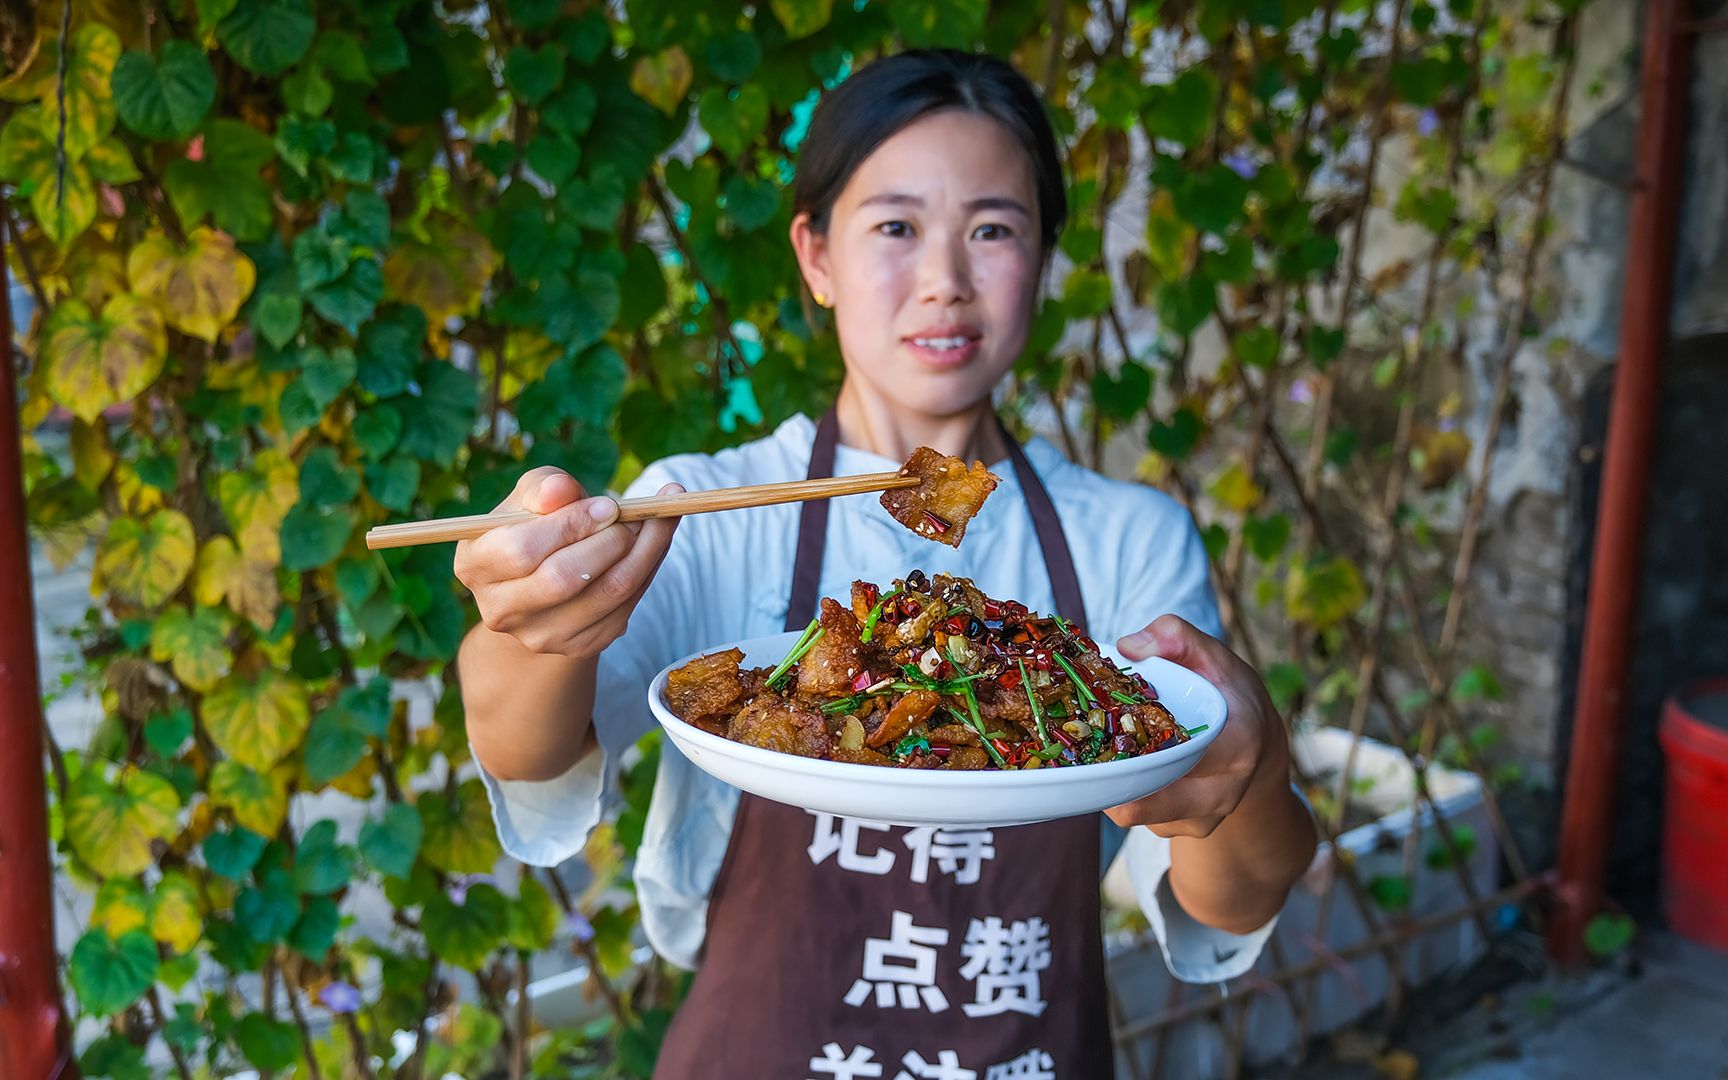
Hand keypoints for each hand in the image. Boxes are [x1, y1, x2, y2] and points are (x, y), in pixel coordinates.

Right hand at [453, 467, 681, 657]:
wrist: (542, 582)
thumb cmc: (534, 526)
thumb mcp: (530, 497)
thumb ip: (544, 486)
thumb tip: (561, 489)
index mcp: (475, 565)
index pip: (522, 550)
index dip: (571, 525)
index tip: (608, 504)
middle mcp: (500, 609)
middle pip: (564, 579)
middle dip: (611, 540)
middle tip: (637, 513)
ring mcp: (540, 635)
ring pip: (607, 594)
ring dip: (644, 552)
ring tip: (658, 520)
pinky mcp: (580, 646)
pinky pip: (626, 607)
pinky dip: (648, 570)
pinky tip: (654, 544)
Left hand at [1103, 614, 1288, 837]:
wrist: (1257, 747)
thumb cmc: (1231, 697)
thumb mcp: (1214, 657)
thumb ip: (1175, 637)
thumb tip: (1128, 647)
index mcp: (1237, 745)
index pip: (1180, 755)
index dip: (1134, 747)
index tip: (1098, 727)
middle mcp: (1222, 791)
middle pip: (1145, 798)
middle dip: (1106, 770)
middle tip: (1077, 740)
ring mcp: (1201, 818)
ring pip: (1134, 809)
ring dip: (1110, 779)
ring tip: (1097, 744)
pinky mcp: (1180, 831)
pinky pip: (1136, 814)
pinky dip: (1120, 788)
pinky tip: (1119, 760)